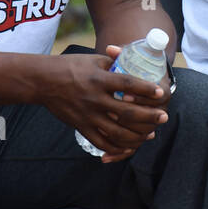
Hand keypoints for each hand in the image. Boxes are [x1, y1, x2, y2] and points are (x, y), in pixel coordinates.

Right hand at [40, 52, 168, 162]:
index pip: (127, 84)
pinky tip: (128, 147)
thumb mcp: (93, 60)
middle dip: (149, 116)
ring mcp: (88, 115)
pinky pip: (101, 142)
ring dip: (137, 136)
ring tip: (150, 134)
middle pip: (127, 112)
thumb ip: (114, 63)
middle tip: (163, 117)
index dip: (145, 89)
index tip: (160, 92)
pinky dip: (116, 148)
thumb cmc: (70, 66)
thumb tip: (133, 61)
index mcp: (99, 79)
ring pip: (117, 132)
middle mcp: (95, 99)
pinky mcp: (81, 127)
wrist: (43, 81)